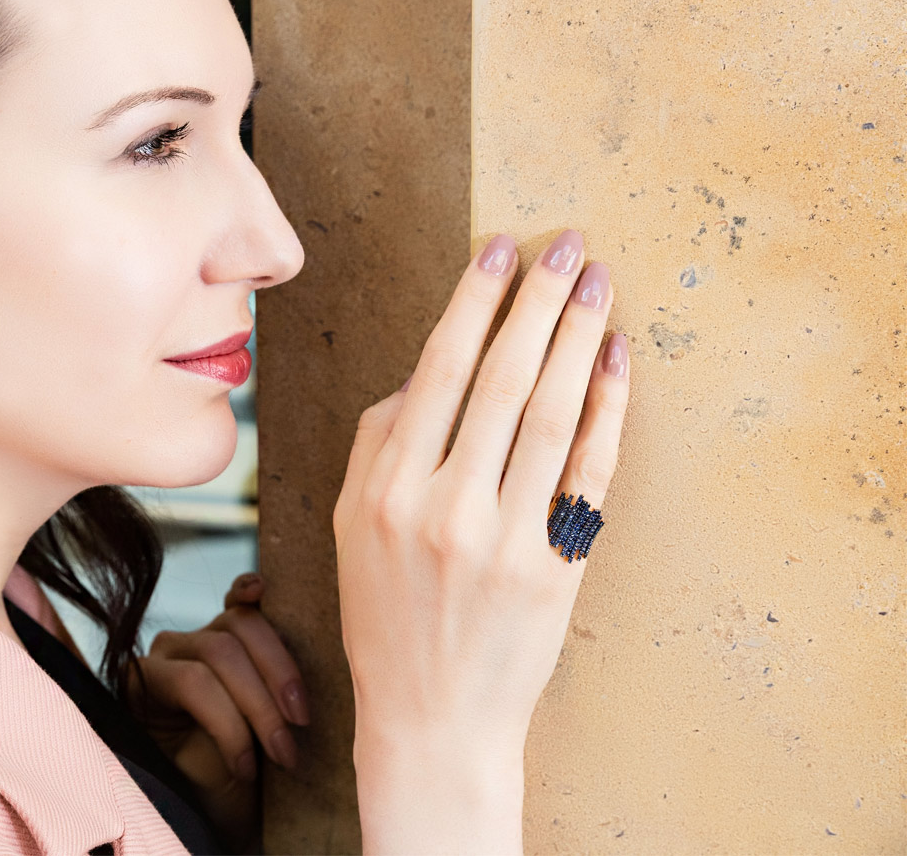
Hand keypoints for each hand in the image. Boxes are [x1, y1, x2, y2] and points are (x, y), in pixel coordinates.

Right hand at [125, 571, 310, 852]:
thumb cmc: (250, 773)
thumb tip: (324, 645)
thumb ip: (282, 680)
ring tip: (282, 754)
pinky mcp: (140, 683)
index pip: (241, 601)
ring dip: (258, 705)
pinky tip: (242, 763)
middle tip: (303, 721)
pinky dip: (227, 723)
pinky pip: (191, 682)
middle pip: (240, 624)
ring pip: (219, 651)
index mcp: (229, 641)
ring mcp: (165, 658)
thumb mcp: (278, 722)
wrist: (215, 822)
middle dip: (279, 670)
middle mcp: (194, 641)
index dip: (251, 589)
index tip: (267, 590)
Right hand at [333, 229, 630, 853]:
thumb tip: (424, 373)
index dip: (471, 304)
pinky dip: (609, 412)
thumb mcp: (346, 525)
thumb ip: (376, 443)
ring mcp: (504, 541)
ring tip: (597, 287)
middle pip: (502, 381)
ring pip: (552, 416)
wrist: (432, 717)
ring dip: (579, 341)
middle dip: (536, 302)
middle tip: (566, 246)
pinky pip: (590, 473)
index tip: (498, 251)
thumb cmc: (386, 615)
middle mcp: (442, 509)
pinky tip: (616, 364)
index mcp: (384, 490)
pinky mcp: (555, 569)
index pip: (436, 372)